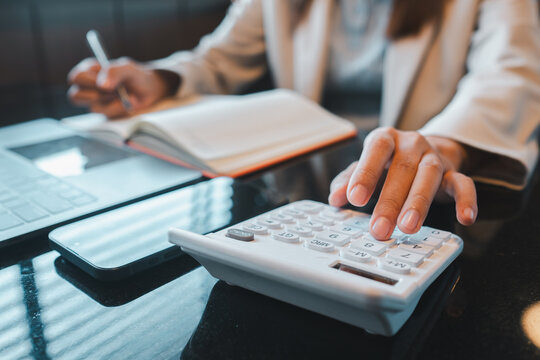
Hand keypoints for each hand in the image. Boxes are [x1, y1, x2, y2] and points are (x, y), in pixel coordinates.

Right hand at [67, 57, 175, 117]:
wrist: (151, 90)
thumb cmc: (137, 76)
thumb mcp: (128, 68)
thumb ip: (114, 71)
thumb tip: (102, 85)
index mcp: (90, 71)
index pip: (76, 78)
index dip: (88, 82)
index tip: (105, 84)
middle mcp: (89, 87)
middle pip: (75, 96)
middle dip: (97, 96)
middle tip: (114, 92)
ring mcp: (96, 102)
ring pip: (93, 108)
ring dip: (111, 103)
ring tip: (122, 96)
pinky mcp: (106, 113)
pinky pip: (107, 116)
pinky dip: (119, 109)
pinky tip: (126, 103)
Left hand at [328, 127, 476, 239]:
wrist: (423, 150)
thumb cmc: (387, 163)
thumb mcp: (366, 167)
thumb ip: (348, 181)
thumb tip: (335, 199)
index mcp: (386, 139)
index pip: (376, 150)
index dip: (365, 173)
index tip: (354, 199)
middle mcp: (411, 144)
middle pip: (402, 170)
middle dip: (390, 202)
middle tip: (380, 228)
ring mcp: (434, 157)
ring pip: (429, 176)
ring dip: (419, 203)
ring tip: (408, 228)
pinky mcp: (453, 172)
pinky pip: (464, 183)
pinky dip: (466, 200)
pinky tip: (465, 219)